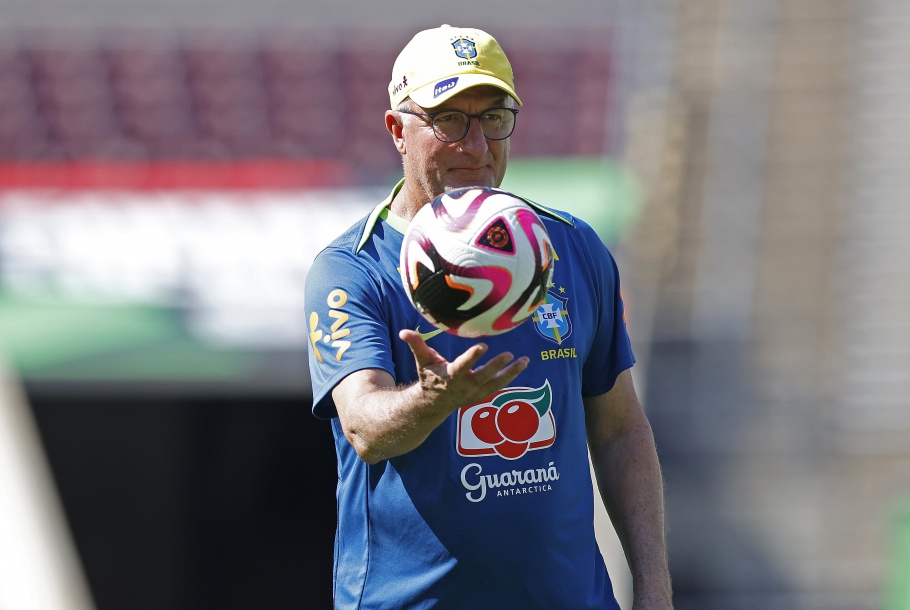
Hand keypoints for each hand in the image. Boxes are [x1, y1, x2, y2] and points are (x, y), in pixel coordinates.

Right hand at [398, 329, 528, 410]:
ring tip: (525, 360)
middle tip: (509, 354)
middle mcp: (464, 386)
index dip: (473, 357)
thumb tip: (403, 331)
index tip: (483, 346)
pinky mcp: (482, 395)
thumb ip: (416, 345)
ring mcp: (474, 393)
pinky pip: (499, 386)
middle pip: (483, 376)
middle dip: (496, 366)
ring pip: (496, 383)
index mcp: (450, 377)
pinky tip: (522, 365)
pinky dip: (511, 377)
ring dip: (511, 373)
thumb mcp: (422, 361)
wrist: (433, 404)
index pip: (462, 366)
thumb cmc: (429, 377)